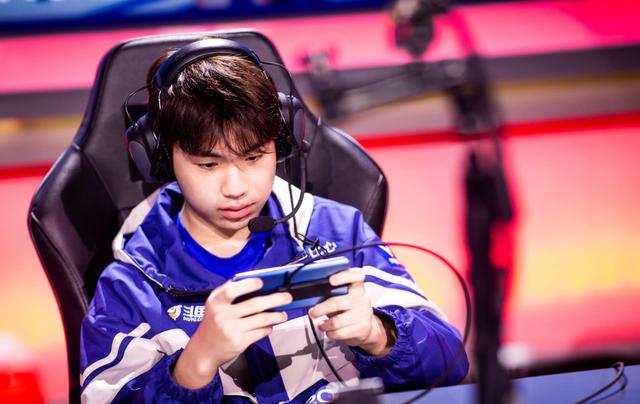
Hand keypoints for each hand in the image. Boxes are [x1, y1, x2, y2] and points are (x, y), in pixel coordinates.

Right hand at [173, 278, 291, 388]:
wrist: (203, 351)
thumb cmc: (212, 325)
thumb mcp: (214, 306)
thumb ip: (229, 294)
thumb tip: (256, 284)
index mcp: (216, 302)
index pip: (232, 289)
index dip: (249, 284)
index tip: (262, 282)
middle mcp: (223, 315)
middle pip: (254, 304)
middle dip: (275, 299)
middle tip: (287, 297)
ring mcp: (231, 329)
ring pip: (261, 319)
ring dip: (276, 316)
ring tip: (283, 314)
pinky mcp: (239, 342)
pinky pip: (260, 332)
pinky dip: (268, 328)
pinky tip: (271, 326)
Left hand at [308, 267, 394, 356]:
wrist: (366, 328)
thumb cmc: (349, 309)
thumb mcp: (344, 297)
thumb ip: (332, 293)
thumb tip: (312, 296)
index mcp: (357, 287)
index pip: (356, 275)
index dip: (343, 276)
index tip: (331, 280)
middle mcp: (362, 299)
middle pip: (337, 302)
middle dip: (321, 309)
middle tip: (312, 313)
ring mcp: (363, 314)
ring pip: (337, 321)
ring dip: (325, 324)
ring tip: (321, 325)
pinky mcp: (362, 329)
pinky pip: (340, 332)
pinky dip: (330, 333)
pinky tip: (329, 331)